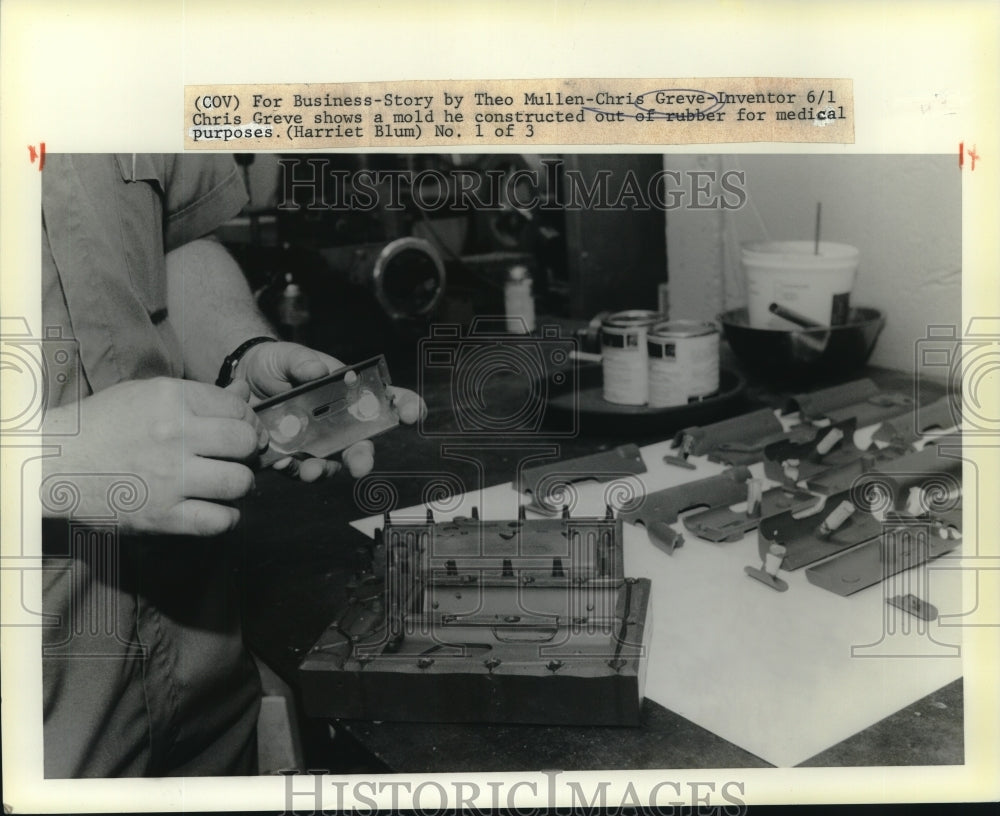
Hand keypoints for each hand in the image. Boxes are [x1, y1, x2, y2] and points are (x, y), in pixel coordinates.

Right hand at [43, 378, 266, 535]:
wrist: (52, 464)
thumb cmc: (102, 425)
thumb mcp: (147, 396)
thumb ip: (199, 396)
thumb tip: (244, 392)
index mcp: (171, 399)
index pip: (237, 409)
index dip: (247, 421)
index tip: (242, 432)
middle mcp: (174, 435)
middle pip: (245, 442)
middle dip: (250, 450)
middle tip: (239, 457)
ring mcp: (169, 477)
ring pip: (239, 481)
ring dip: (241, 484)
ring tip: (227, 483)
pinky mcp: (161, 515)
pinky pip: (219, 520)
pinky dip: (227, 518)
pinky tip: (218, 510)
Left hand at [237, 341, 424, 481]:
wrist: (240, 380)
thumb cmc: (274, 364)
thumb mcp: (286, 355)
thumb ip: (301, 360)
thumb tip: (317, 370)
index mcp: (349, 395)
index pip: (386, 402)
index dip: (404, 407)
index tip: (412, 414)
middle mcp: (338, 424)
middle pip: (361, 445)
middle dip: (363, 458)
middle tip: (361, 466)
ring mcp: (315, 443)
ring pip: (329, 465)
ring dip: (322, 471)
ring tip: (309, 470)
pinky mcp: (290, 456)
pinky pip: (296, 470)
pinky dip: (290, 470)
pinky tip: (280, 462)